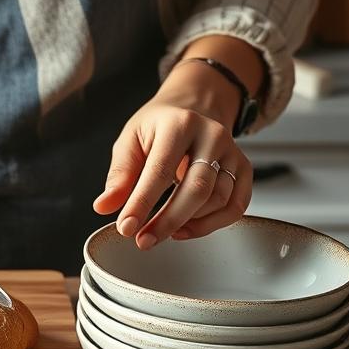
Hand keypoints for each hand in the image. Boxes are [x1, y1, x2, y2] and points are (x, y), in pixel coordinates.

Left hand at [94, 94, 251, 249]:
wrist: (193, 107)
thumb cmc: (159, 126)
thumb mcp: (130, 140)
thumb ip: (119, 175)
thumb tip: (105, 206)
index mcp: (179, 124)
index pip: (160, 170)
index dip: (142, 203)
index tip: (126, 227)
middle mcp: (212, 135)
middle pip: (197, 188)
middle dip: (168, 220)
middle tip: (144, 240)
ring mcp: (232, 152)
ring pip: (218, 199)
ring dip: (189, 224)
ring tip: (161, 231)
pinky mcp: (244, 168)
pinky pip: (236, 206)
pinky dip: (212, 225)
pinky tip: (187, 228)